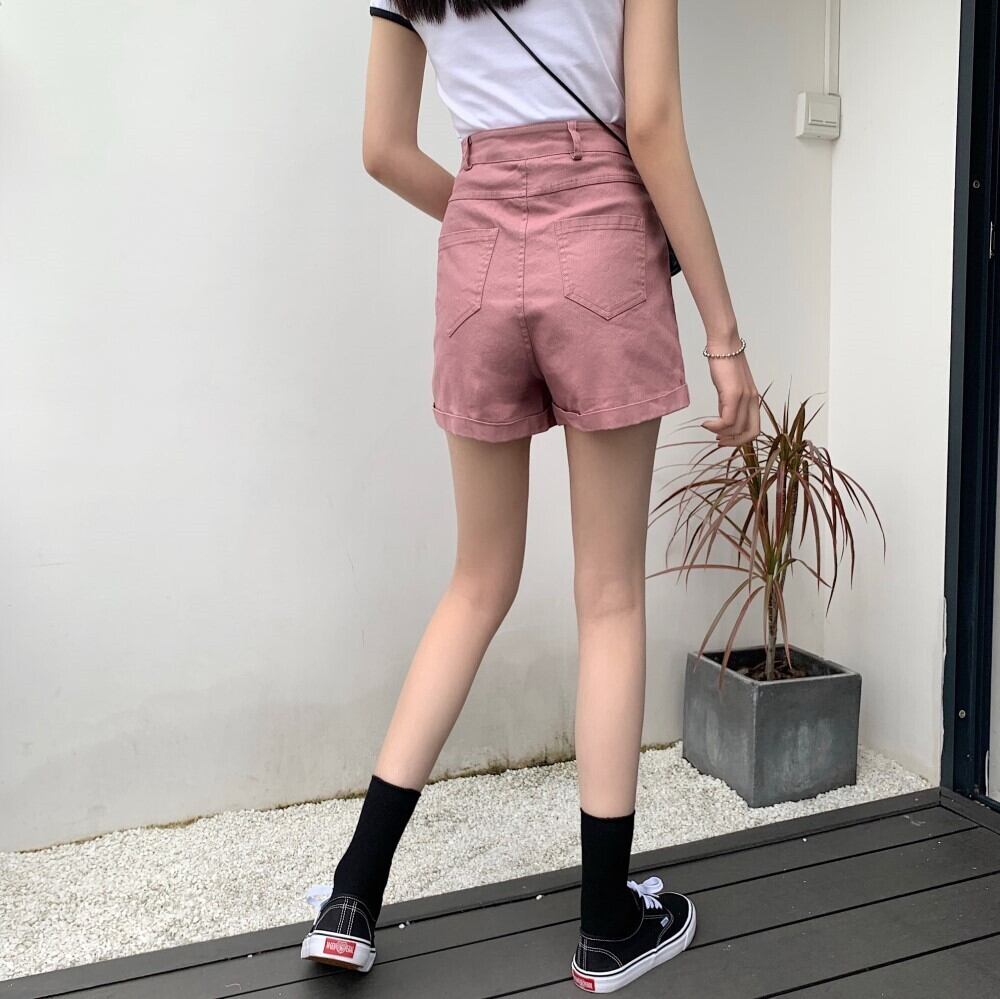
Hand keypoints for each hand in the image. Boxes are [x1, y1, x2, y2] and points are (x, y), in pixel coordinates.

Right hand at [700, 331, 759, 445]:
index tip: (724, 438)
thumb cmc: (724, 362)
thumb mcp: (728, 387)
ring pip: (736, 428)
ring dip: (720, 433)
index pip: (754, 429)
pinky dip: (715, 426)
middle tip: (718, 440)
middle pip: (750, 433)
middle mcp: (752, 400)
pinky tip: (706, 422)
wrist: (723, 344)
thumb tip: (722, 419)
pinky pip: (727, 420)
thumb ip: (727, 404)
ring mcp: (744, 398)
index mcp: (753, 399)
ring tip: (708, 427)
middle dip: (733, 442)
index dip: (740, 439)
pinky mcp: (733, 394)